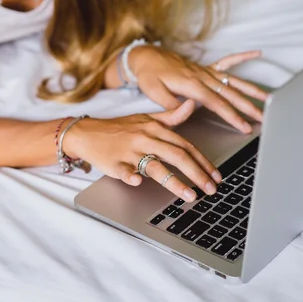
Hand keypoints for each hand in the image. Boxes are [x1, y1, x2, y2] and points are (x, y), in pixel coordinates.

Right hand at [63, 100, 221, 201]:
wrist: (87, 133)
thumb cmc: (119, 129)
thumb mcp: (146, 119)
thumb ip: (171, 116)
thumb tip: (192, 105)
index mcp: (155, 129)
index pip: (185, 146)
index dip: (203, 161)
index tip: (215, 176)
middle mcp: (145, 138)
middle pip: (177, 156)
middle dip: (197, 174)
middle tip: (211, 190)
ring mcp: (129, 151)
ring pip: (155, 166)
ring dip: (175, 182)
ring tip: (190, 196)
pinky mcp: (114, 162)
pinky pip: (124, 170)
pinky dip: (131, 176)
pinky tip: (139, 182)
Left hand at [129, 47, 267, 133]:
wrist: (145, 57)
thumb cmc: (148, 75)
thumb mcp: (154, 92)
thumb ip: (170, 103)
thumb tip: (188, 108)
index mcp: (192, 85)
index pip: (217, 103)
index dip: (232, 115)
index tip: (244, 126)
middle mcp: (203, 76)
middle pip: (231, 94)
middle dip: (249, 107)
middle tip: (264, 118)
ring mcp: (206, 71)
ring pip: (233, 81)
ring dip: (251, 90)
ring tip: (268, 98)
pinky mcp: (205, 68)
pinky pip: (227, 61)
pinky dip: (242, 57)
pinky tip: (257, 53)